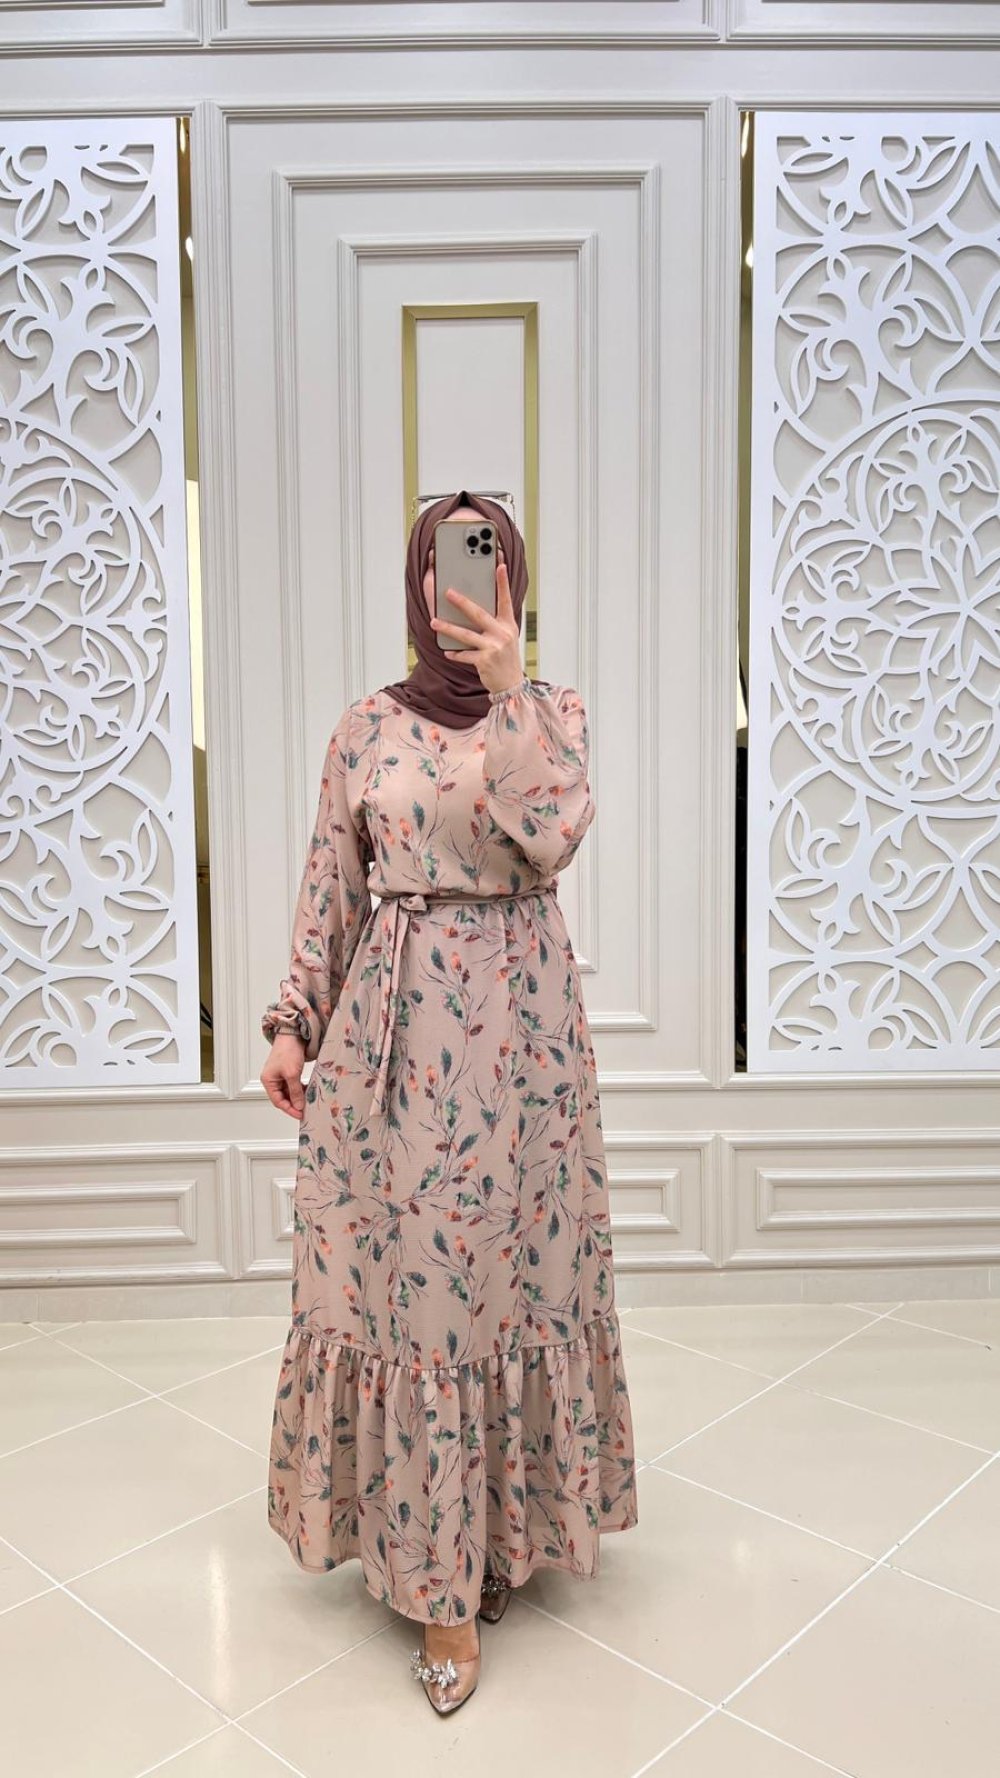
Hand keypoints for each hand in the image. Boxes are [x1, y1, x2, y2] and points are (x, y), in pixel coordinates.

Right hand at [260, 1032, 306, 1118]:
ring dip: (298, 1097)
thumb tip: (299, 1106)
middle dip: (294, 1104)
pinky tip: (308, 1091)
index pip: (278, 1101)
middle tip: (306, 1110)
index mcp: (268, 1081)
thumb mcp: (292, 1074)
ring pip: (289, 1092)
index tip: (301, 1115)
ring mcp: (280, 1075)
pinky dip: (300, 1089)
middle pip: (283, 1098)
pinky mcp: (288, 1071)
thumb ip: (295, 1091)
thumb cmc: (288, 1051)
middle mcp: (272, 1079)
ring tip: (308, 1101)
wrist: (293, 1033)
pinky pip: (294, 1085)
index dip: (289, 1109)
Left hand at [430, 552, 523, 695]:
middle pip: (479, 614)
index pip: (505, 600)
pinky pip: (465, 655)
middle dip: (462, 602)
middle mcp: (502, 634)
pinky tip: (447, 652)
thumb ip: (493, 623)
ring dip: (448, 628)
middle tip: (447, 592)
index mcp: (508, 625)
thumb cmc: (504, 658)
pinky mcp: (485, 661)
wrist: (511, 685)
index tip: (499, 566)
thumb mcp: (505, 637)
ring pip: (466, 635)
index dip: (503, 583)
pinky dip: (455, 653)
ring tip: (434, 622)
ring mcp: (494, 647)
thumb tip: (470, 609)